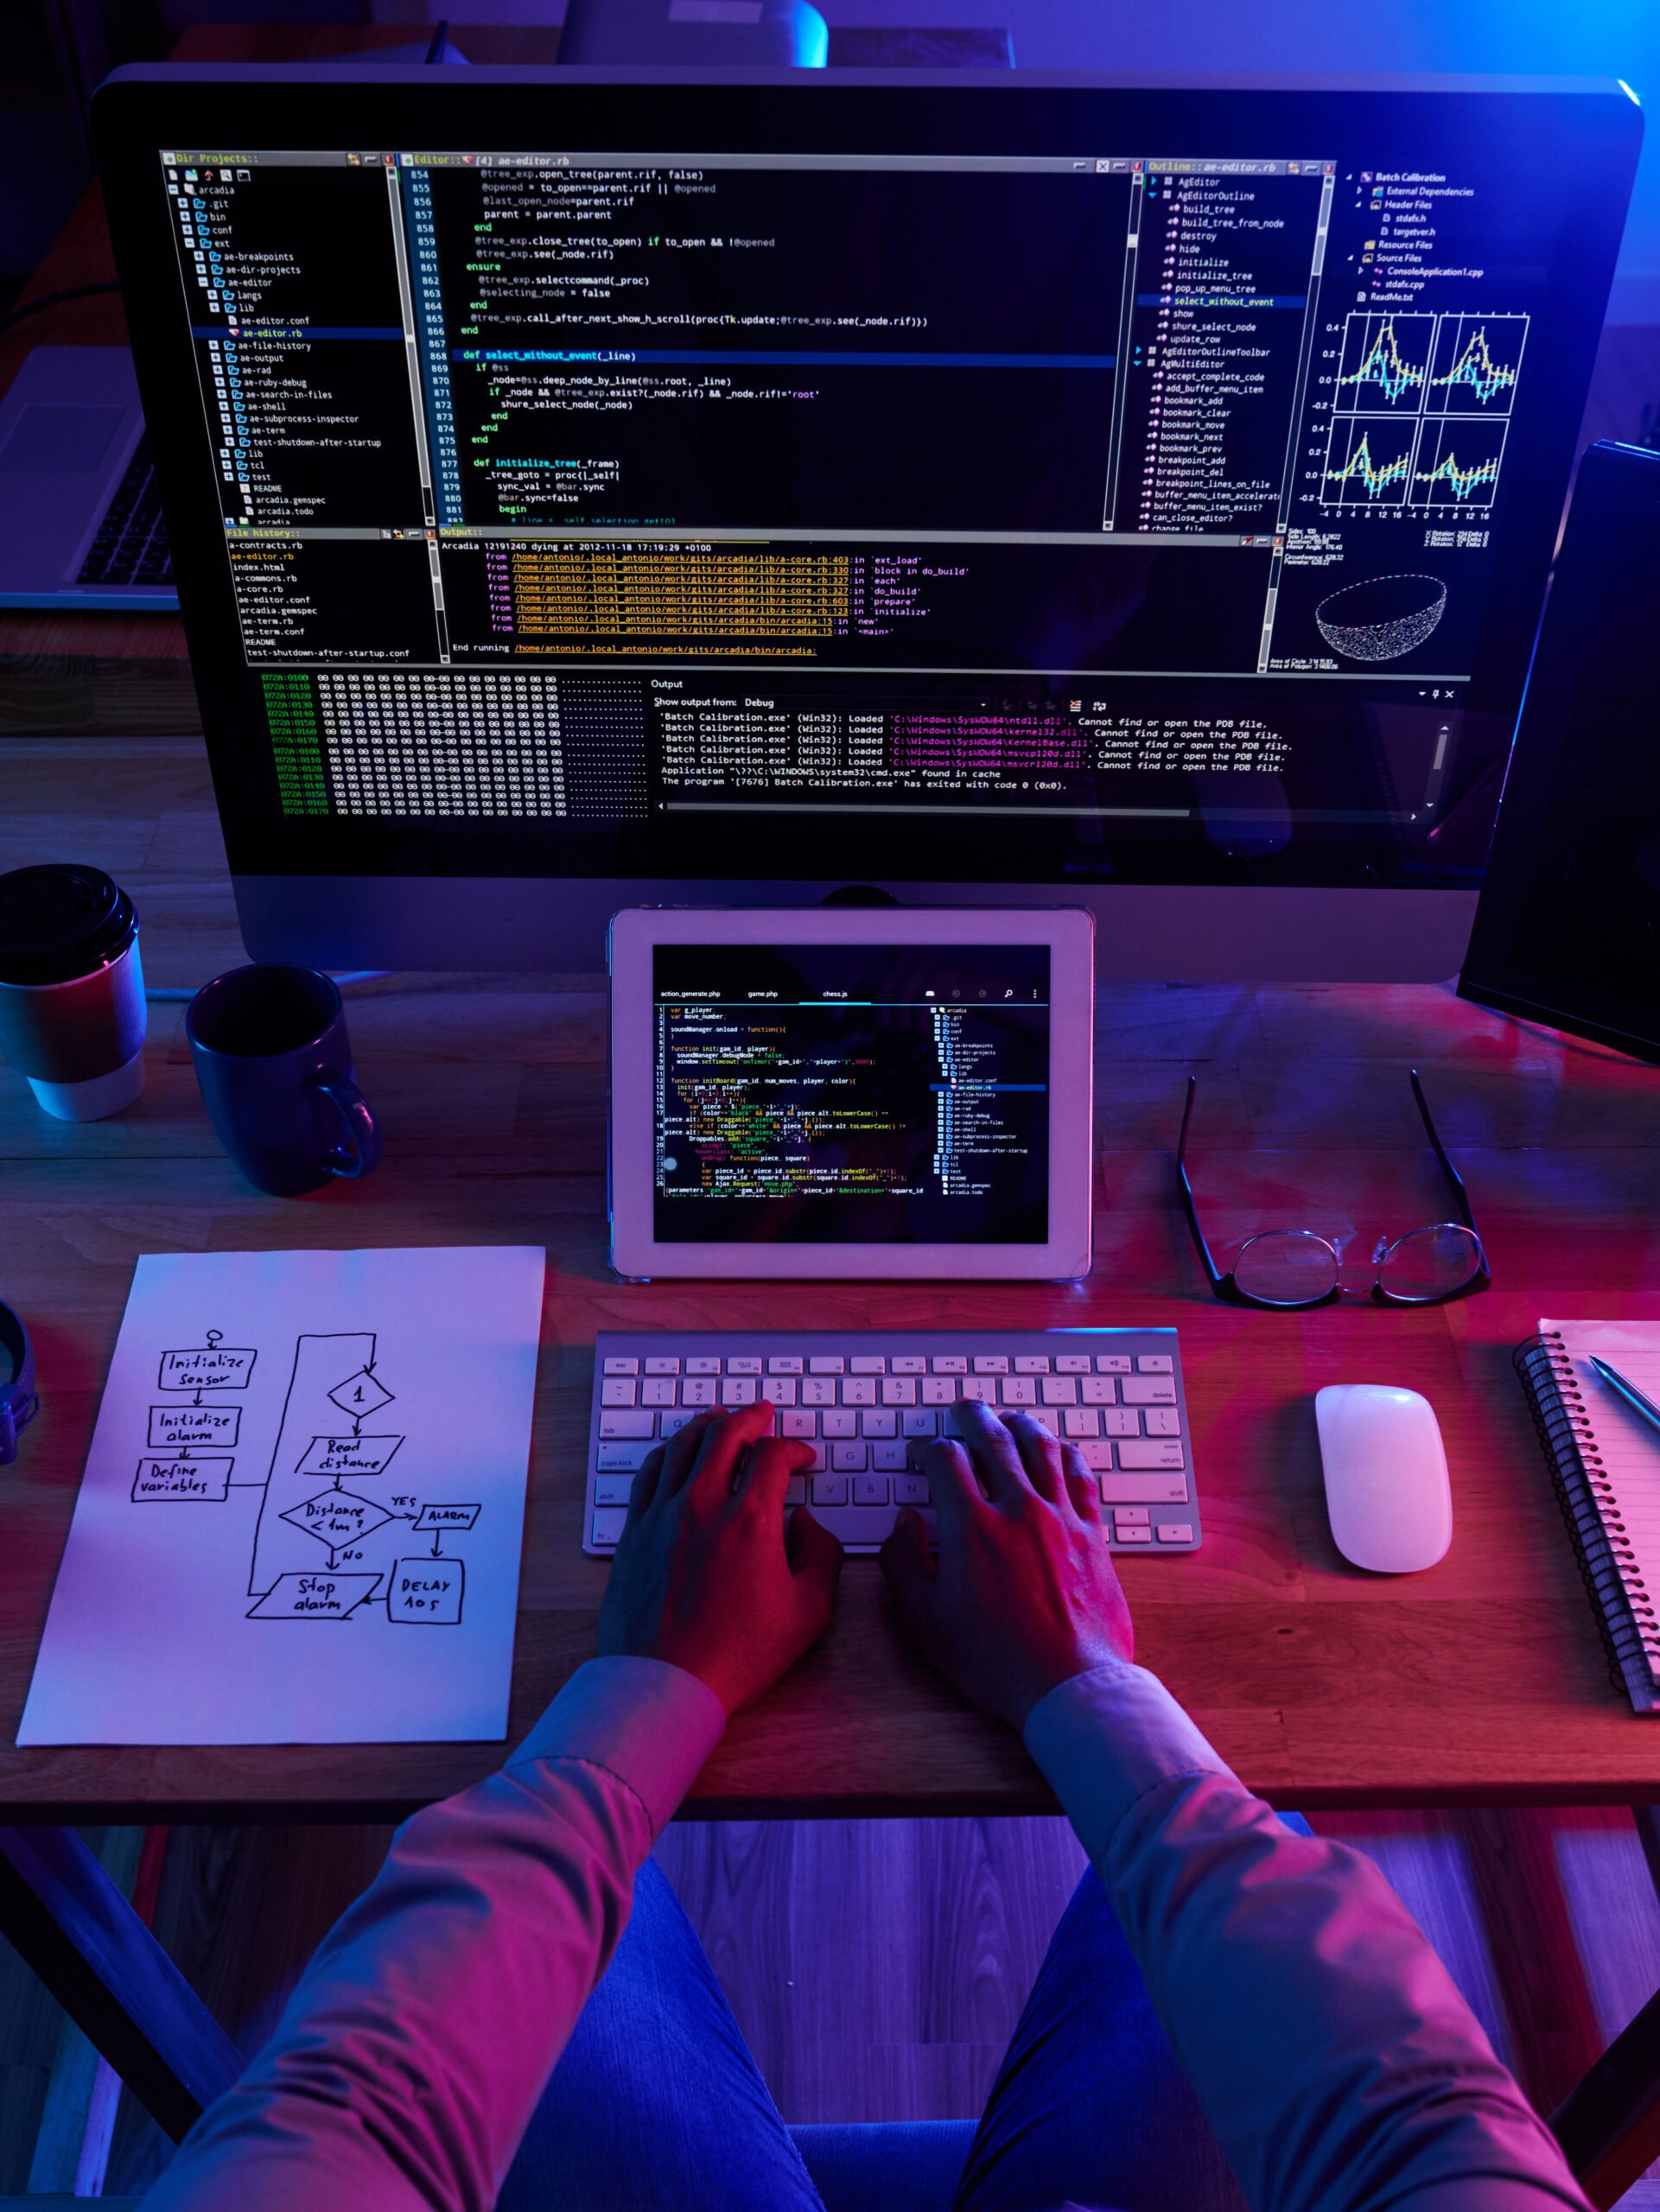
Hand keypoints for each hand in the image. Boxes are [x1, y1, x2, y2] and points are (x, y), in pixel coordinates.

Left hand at [597, 1401, 844, 1716]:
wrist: (664, 1684)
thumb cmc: (735, 1656)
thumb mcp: (807, 1613)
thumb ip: (822, 1557)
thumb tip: (810, 1524)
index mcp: (751, 1521)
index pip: (775, 1456)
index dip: (795, 1448)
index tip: (802, 1458)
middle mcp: (703, 1505)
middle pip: (726, 1433)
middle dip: (751, 1417)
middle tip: (763, 1413)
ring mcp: (663, 1515)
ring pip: (684, 1445)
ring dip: (708, 1424)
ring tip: (721, 1417)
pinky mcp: (634, 1532)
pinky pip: (650, 1473)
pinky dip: (669, 1451)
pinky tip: (676, 1452)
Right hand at [879, 1399, 1133, 1729]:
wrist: (1069, 1686)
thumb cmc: (995, 1662)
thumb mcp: (927, 1622)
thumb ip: (905, 1565)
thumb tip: (903, 1524)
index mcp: (970, 1528)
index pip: (945, 1459)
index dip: (928, 1449)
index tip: (923, 1454)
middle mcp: (1017, 1511)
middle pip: (994, 1440)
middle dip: (973, 1418)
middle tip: (964, 1410)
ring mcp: (1060, 1519)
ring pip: (1041, 1449)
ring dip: (1021, 1425)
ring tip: (1010, 1419)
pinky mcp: (1093, 1535)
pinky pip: (1081, 1477)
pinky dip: (1067, 1455)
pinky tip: (1061, 1451)